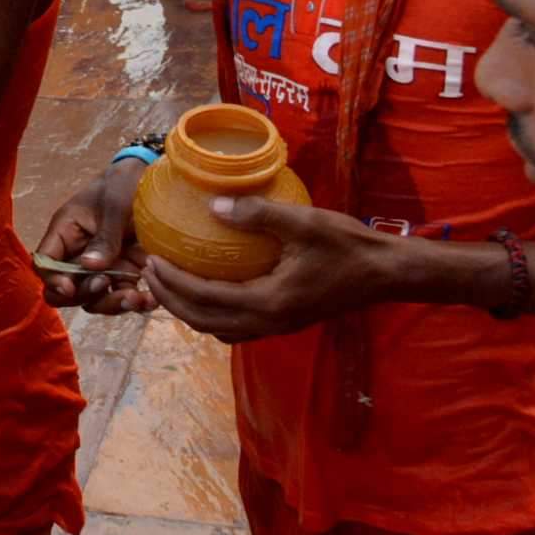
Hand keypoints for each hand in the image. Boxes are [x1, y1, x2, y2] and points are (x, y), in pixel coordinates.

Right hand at [34, 159, 155, 314]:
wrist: (154, 180)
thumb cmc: (125, 183)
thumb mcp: (115, 205)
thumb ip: (105, 237)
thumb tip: (90, 267)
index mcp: (65, 232)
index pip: (45, 263)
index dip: (53, 280)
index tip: (71, 288)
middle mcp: (78, 254)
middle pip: (68, 290)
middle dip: (87, 295)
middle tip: (109, 285)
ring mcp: (101, 266)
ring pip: (96, 299)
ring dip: (114, 304)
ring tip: (137, 298)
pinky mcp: (124, 272)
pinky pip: (123, 295)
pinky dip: (136, 302)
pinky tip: (151, 298)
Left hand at [143, 198, 396, 342]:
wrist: (385, 273)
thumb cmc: (346, 245)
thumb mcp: (303, 223)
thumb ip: (258, 215)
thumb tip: (213, 206)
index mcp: (270, 303)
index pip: (206, 300)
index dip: (173, 283)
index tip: (152, 261)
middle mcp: (270, 323)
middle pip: (204, 322)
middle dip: (171, 301)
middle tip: (149, 273)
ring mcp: (278, 327)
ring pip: (219, 329)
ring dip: (190, 311)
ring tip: (170, 283)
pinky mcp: (285, 322)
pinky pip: (236, 327)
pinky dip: (213, 313)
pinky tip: (208, 288)